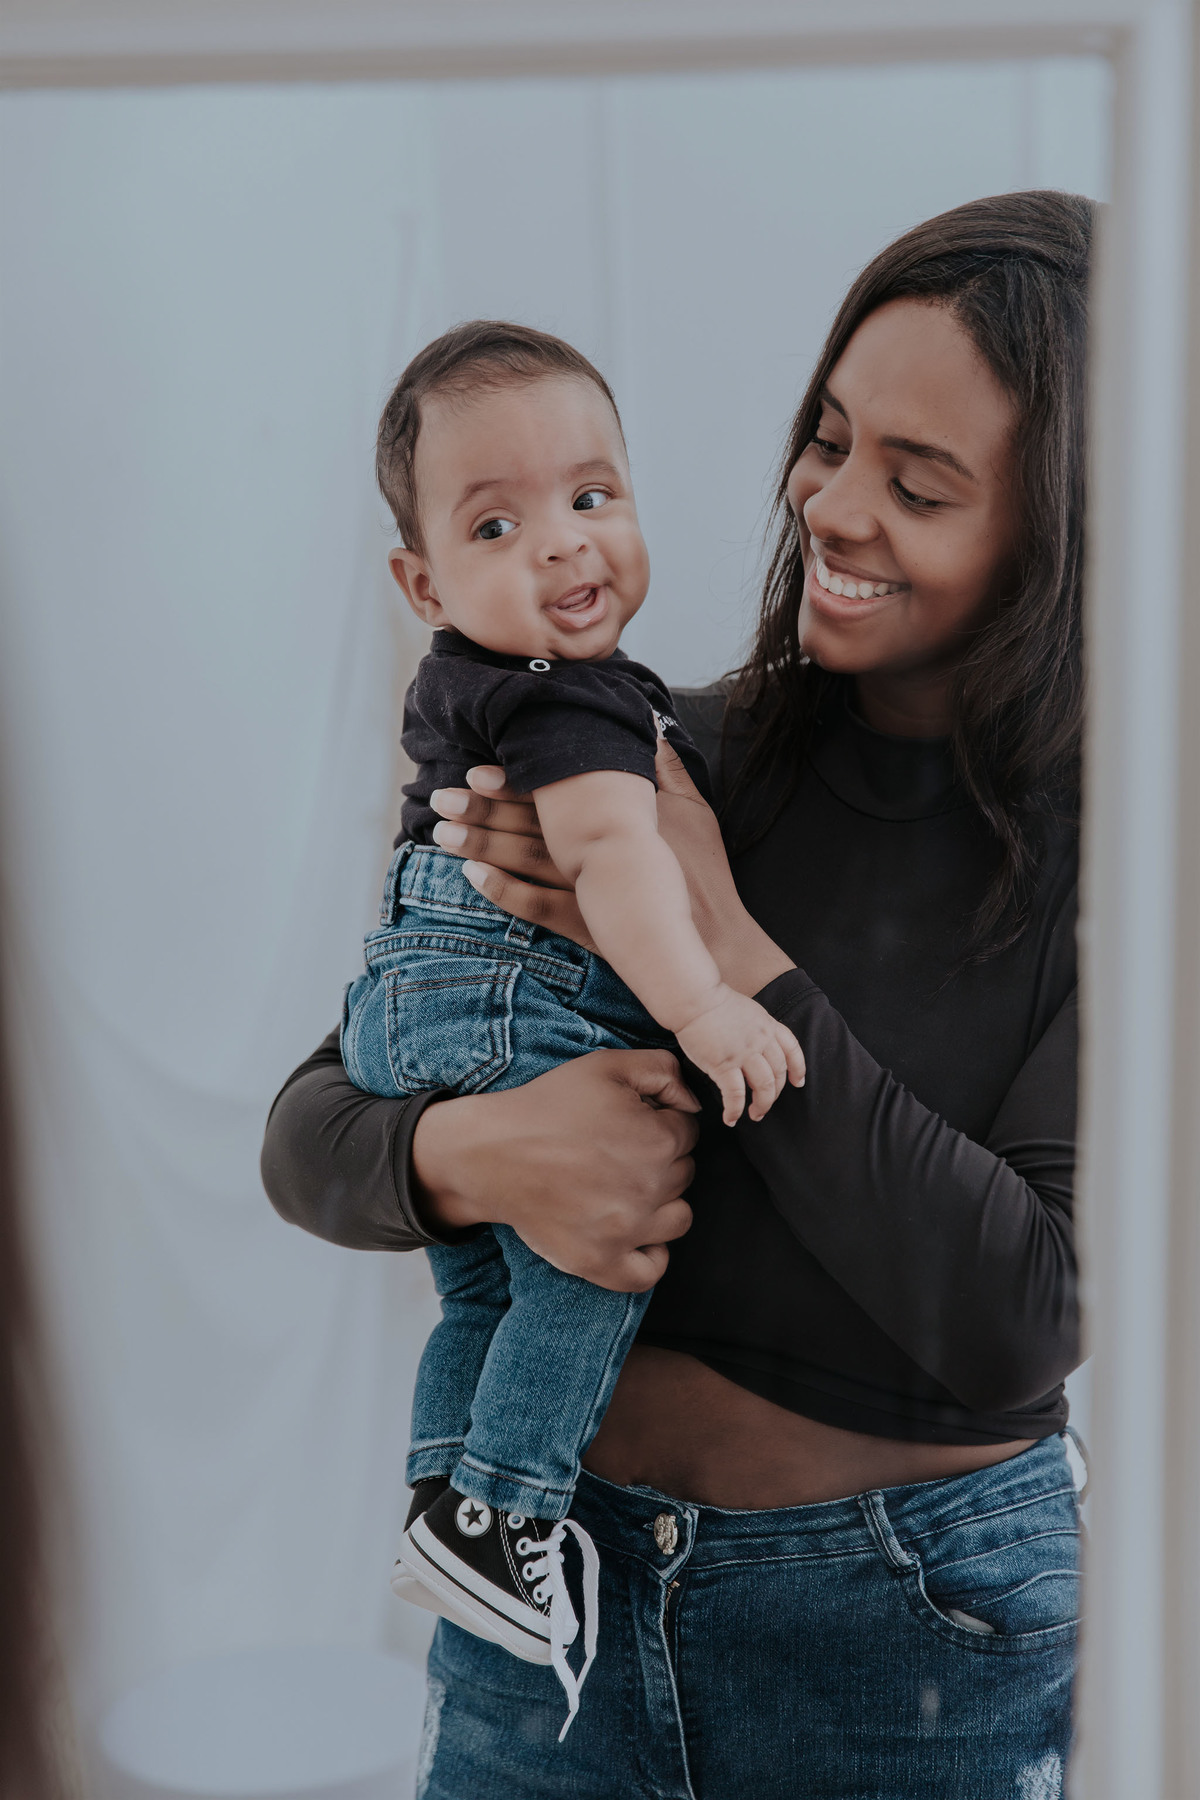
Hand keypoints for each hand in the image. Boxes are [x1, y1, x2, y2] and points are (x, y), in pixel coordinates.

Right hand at [410, 1049, 699, 1290]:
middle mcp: (650, 1186)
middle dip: (661, 1159)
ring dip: (662, 1203)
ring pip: (678, 1220)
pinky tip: (634, 1234)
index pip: (688, 1132)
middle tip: (619, 1152)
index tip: (631, 1124)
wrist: (490, 1152)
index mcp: (657, 1138)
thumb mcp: (605, 1065)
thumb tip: (693, 1101)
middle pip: (685, 1174)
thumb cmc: (547, 1106)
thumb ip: (662, 1069)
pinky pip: (650, 1272)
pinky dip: (650, 1256)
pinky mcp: (602, 1262)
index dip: (661, 1122)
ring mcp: (627, 1230)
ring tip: (627, 1189)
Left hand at [430, 747, 794, 994]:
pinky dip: (503, 892)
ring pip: (526, 861)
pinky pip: (538, 908)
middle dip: (482, 810)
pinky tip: (472, 879)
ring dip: (482, 845)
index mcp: (622, 816)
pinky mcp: (587, 927)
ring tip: (442, 833)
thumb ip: (667, 767)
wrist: (714, 946)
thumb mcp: (695, 811)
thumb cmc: (705, 877)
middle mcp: (601, 849)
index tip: (476, 771)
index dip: (514, 781)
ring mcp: (591, 889)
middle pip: (531, 824)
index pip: (558, 793)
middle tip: (440, 797)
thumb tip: (648, 725)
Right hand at [675, 987, 805, 1124]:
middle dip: (775, 1094)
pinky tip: (730, 1118)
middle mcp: (761, 1040)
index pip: (792, 1049)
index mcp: (767, 1025)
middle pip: (779, 1073)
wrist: (694, 998)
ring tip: (754, 1115)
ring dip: (761, 1106)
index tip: (798, 1082)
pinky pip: (736, 1095)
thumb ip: (754, 1027)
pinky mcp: (724, 1064)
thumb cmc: (711, 1001)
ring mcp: (744, 1053)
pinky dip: (735, 1110)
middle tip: (765, 1105)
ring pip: (764, 1087)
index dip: (798, 1068)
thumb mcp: (746, 1010)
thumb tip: (754, 1045)